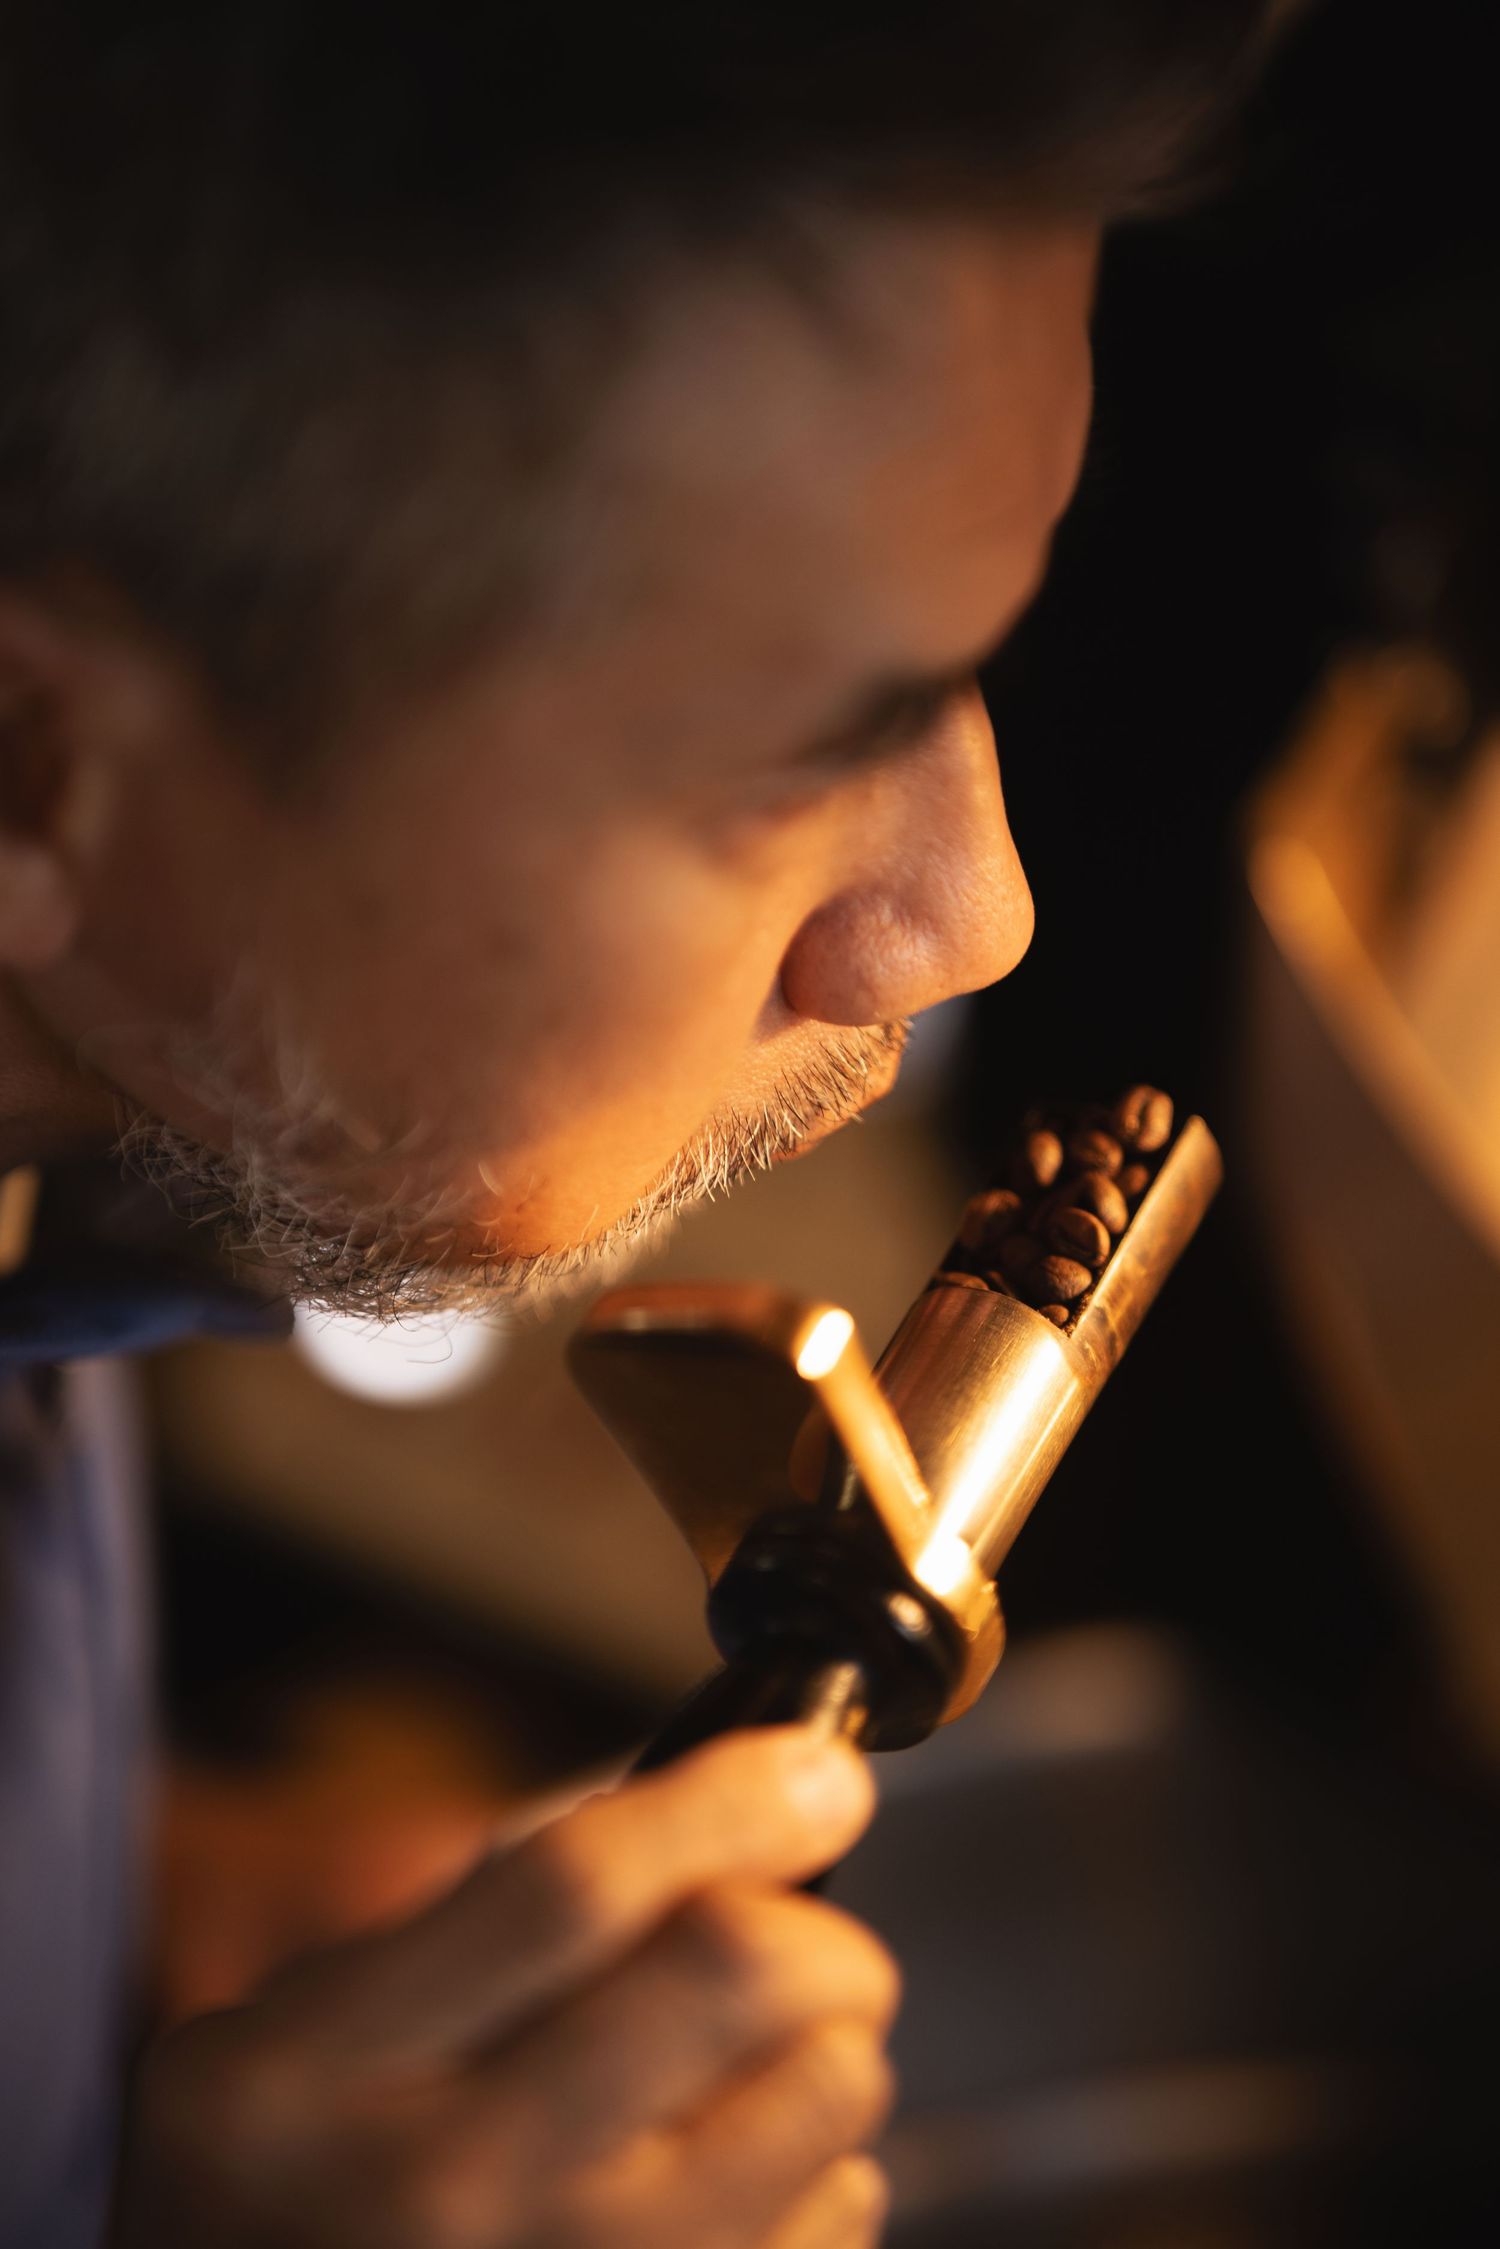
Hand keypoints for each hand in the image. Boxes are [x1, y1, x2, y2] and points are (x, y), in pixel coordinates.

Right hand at [117, 1728, 896, 2247]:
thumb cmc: (304, 2174)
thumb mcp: (315, 2018)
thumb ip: (492, 1917)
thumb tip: (743, 1815)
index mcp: (328, 2062)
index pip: (575, 1886)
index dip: (728, 1804)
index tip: (816, 1772)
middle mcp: (443, 2188)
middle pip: (732, 1976)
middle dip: (814, 1927)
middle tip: (806, 1940)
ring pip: (820, 2100)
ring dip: (826, 2053)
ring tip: (759, 2068)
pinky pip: (837, 2220)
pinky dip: (824, 2175)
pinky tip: (742, 2182)